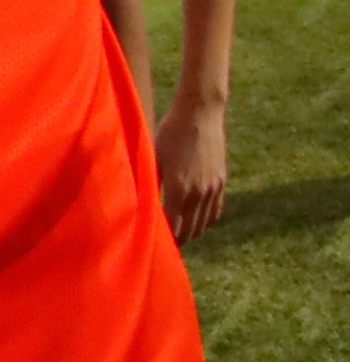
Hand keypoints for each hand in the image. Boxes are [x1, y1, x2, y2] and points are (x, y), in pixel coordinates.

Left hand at [155, 96, 228, 240]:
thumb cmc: (168, 132)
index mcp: (179, 189)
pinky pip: (216, 210)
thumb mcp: (151, 158)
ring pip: (204, 223)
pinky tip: (195, 223)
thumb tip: (138, 206)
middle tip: (163, 248)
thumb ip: (148, 184)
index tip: (152, 248)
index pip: (173, 227)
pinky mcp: (222, 181)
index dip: (164, 241)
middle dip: (177, 240)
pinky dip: (206, 221)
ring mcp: (214, 187)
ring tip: (177, 237)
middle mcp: (199, 192)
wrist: (199, 113)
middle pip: (190, 230)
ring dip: (192, 233)